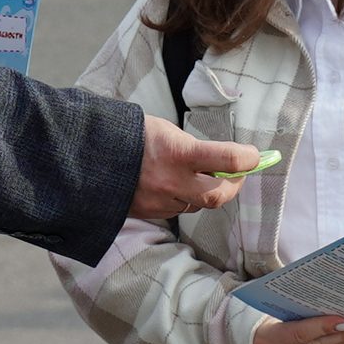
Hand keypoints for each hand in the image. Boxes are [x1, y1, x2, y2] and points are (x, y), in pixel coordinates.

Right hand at [130, 115, 259, 223]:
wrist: (89, 154)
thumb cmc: (131, 135)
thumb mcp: (166, 131)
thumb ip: (194, 149)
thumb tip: (223, 161)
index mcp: (177, 153)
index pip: (227, 159)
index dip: (248, 158)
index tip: (254, 155)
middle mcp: (170, 182)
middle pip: (218, 196)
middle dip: (233, 186)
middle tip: (237, 174)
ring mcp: (158, 201)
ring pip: (196, 205)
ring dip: (205, 192)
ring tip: (199, 175)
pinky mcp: (148, 213)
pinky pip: (176, 210)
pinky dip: (182, 199)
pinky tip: (173, 184)